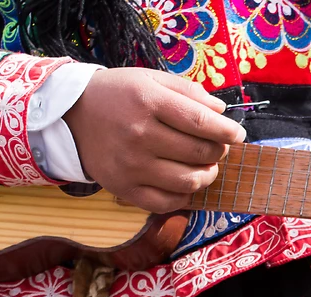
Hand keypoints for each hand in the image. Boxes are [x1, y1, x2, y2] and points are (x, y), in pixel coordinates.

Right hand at [65, 68, 246, 213]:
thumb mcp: (150, 79)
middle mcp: (139, 134)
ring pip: (189, 181)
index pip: (201, 123)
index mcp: (148, 101)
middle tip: (218, 147)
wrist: (72, 116)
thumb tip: (222, 114)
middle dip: (219, 151)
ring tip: (206, 166)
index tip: (238, 135)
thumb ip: (188, 92)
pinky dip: (184, 196)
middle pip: (199, 153)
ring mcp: (131, 165)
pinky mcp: (124, 189)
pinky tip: (185, 183)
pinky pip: (167, 203)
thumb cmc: (119, 95)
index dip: (227, 132)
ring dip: (207, 176)